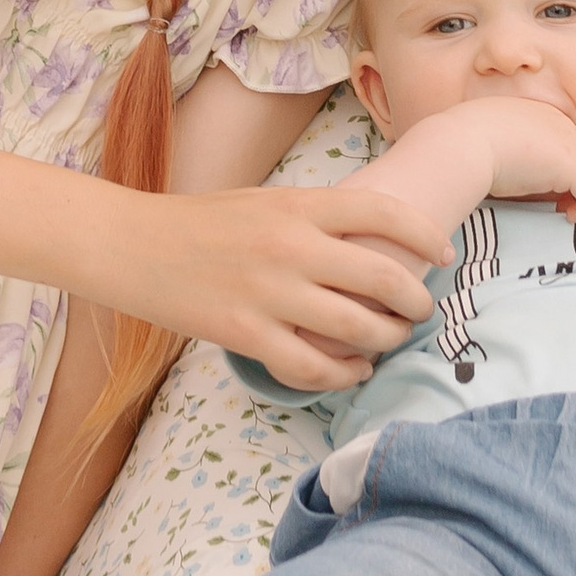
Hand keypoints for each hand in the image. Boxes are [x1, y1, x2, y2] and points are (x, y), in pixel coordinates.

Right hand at [120, 183, 445, 394]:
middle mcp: (291, 246)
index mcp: (298, 205)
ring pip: (357, 328)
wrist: (132, 244)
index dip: (425, 235)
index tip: (443, 256)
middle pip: (384, 278)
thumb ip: (314, 218)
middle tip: (421, 312)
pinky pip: (313, 366)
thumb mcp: (265, 200)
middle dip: (415, 301)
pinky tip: (353, 372)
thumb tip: (370, 242)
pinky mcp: (245, 334)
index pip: (385, 213)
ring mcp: (269, 293)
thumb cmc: (200, 221)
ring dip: (386, 340)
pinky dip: (344, 374)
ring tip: (389, 342)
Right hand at [447, 97, 575, 217]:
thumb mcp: (487, 136)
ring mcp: (568, 144)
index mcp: (539, 114)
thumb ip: (504, 146)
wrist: (461, 143)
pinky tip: (569, 216)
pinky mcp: (570, 166)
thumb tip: (499, 166)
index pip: (569, 139)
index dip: (565, 166)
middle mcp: (560, 124)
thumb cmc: (462, 143)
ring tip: (567, 211)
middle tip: (562, 202)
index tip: (549, 188)